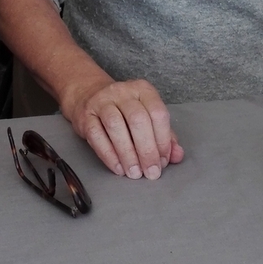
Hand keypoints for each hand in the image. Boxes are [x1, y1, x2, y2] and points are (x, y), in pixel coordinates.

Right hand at [60, 76, 183, 179]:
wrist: (88, 95)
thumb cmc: (123, 111)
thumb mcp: (146, 117)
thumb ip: (165, 136)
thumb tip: (178, 156)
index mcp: (143, 90)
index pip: (158, 113)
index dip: (163, 140)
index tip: (163, 161)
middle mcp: (123, 92)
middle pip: (138, 120)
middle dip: (147, 150)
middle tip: (151, 172)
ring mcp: (102, 101)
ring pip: (116, 126)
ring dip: (128, 154)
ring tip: (135, 173)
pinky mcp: (85, 115)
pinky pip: (97, 136)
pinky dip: (109, 155)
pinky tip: (118, 168)